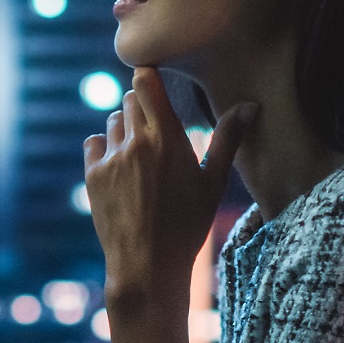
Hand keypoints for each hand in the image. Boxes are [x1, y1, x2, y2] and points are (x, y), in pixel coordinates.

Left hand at [84, 68, 254, 308]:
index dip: (148, 76)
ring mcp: (110, 159)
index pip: (144, 82)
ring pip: (112, 121)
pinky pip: (94, 142)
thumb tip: (251, 105)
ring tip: (142, 153)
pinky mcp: (92, 176)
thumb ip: (228, 138)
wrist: (147, 266)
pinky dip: (105, 147)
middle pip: (129, 99)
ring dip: (125, 127)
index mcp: (166, 138)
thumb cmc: (187, 226)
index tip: (157, 81)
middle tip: (158, 128)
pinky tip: (121, 165)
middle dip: (142, 106)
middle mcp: (134, 142)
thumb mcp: (213, 183)